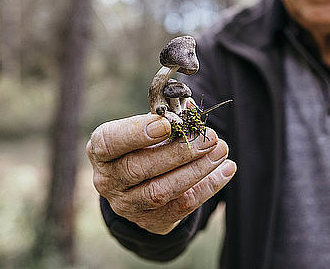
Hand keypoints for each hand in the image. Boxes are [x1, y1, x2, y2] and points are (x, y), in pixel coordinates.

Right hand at [86, 112, 236, 234]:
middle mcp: (108, 181)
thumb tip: (191, 107)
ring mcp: (128, 205)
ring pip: (161, 191)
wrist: (141, 187)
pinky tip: (227, 169)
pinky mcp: (152, 221)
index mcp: (101, 151)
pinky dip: (208, 187)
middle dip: (179, 151)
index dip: (136, 133)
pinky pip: (182, 206)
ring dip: (196, 169)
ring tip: (221, 150)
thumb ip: (166, 117)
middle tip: (208, 137)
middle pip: (139, 168)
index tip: (166, 124)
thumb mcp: (147, 128)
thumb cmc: (144, 146)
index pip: (109, 142)